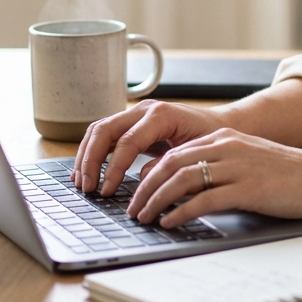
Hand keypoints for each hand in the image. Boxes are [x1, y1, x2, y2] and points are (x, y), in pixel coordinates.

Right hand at [71, 100, 225, 194]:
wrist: (220, 125)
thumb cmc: (210, 139)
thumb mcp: (193, 154)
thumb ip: (168, 165)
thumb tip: (141, 180)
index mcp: (161, 115)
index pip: (126, 142)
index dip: (113, 168)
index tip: (106, 191)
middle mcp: (145, 110)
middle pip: (104, 130)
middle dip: (91, 160)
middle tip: (87, 187)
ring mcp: (136, 113)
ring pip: (99, 129)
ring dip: (86, 155)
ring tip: (81, 181)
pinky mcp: (132, 122)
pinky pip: (105, 134)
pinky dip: (92, 151)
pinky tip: (86, 171)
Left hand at [127, 128, 301, 227]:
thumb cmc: (289, 175)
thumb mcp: (249, 161)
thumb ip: (220, 166)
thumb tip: (186, 188)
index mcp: (226, 138)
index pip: (175, 153)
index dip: (151, 174)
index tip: (137, 193)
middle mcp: (227, 147)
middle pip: (171, 164)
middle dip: (145, 188)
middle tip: (133, 209)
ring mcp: (238, 167)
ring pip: (182, 180)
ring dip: (156, 201)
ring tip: (144, 218)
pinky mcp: (248, 189)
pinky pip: (204, 200)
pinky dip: (181, 212)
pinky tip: (170, 223)